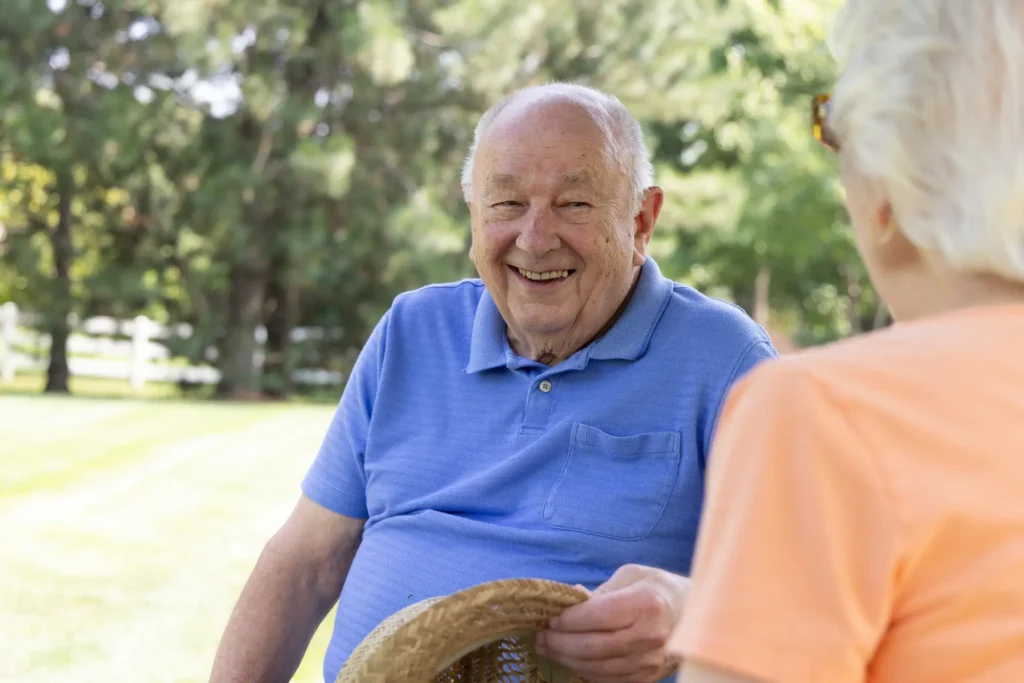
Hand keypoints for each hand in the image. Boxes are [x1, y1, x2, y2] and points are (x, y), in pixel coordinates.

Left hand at [535, 564, 688, 682]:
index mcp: (646, 604)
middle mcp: (651, 636)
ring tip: (549, 649)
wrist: (695, 614)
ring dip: (568, 660)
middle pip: (594, 646)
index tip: (550, 618)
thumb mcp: (631, 576)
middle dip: (560, 643)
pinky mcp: (648, 677)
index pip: (598, 616)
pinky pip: (609, 680)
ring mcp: (651, 661)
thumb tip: (570, 600)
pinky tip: (572, 661)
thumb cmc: (657, 589)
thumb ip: (600, 591)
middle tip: (541, 637)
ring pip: (598, 668)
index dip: (569, 620)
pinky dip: (586, 672)